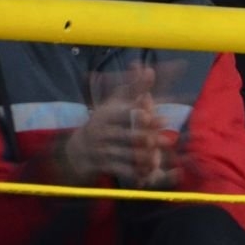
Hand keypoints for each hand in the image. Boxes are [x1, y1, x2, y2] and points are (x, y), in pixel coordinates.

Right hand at [58, 67, 177, 188]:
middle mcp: (102, 131)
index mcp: (106, 114)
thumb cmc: (103, 121)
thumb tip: (149, 67)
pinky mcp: (102, 164)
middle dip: (145, 138)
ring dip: (142, 157)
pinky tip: (146, 176)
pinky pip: (118, 169)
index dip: (137, 115)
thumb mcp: (115, 102)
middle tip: (166, 140)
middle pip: (125, 135)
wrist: (78, 149)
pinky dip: (132, 173)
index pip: (122, 113)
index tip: (152, 115)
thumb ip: (134, 87)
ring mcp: (101, 149)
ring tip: (159, 159)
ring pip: (123, 153)